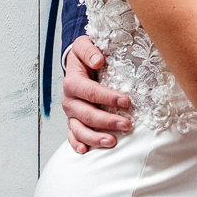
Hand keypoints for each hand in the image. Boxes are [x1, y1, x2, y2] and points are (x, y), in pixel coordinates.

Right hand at [61, 34, 130, 152]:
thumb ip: (89, 50)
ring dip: (94, 137)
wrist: (78, 64)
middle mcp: (69, 99)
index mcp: (72, 81)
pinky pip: (72, 136)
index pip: (89, 91)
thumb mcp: (84, 44)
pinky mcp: (73, 122)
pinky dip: (77, 144)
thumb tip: (98, 60)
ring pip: (79, 129)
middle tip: (127, 124)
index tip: (126, 101)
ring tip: (112, 142)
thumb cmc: (86, 55)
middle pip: (86, 114)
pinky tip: (86, 151)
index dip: (107, 97)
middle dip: (106, 121)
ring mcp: (71, 113)